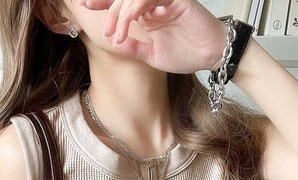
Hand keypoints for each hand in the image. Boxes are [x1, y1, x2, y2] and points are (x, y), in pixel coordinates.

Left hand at [81, 0, 227, 73]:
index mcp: (148, 14)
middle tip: (108, 31)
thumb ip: (134, 48)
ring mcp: (165, 0)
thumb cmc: (187, 54)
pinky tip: (133, 18)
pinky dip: (139, 5)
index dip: (103, 3)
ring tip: (118, 32)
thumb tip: (113, 43)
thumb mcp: (152, 56)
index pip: (121, 4)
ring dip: (123, 12)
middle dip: (110, 11)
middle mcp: (154, 4)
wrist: (211, 56)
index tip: (86, 6)